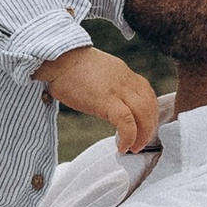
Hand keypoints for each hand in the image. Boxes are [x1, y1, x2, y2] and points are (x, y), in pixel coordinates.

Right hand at [40, 42, 160, 156]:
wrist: (57, 58)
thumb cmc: (69, 67)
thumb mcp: (98, 73)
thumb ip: (109, 86)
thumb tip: (108, 103)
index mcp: (124, 73)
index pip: (147, 94)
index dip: (149, 114)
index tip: (142, 128)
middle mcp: (125, 80)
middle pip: (150, 105)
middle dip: (149, 127)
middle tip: (140, 143)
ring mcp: (117, 90)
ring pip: (143, 113)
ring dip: (142, 134)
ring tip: (133, 148)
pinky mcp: (105, 100)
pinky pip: (126, 121)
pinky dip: (128, 136)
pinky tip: (122, 146)